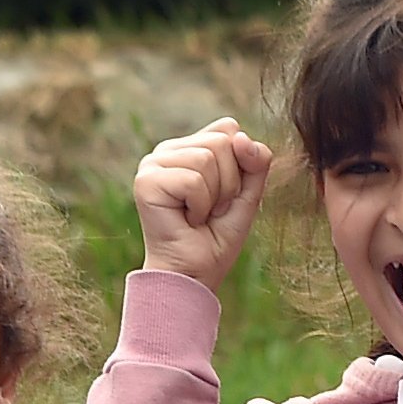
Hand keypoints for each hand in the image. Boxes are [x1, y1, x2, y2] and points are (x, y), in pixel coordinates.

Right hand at [134, 118, 274, 295]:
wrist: (194, 274)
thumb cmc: (216, 239)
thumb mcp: (247, 196)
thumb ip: (255, 163)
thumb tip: (242, 137)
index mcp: (189, 147)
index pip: (229, 129)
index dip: (240, 165)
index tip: (225, 195)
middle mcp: (167, 150)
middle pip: (221, 142)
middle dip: (229, 183)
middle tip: (212, 211)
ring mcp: (153, 164)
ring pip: (207, 158)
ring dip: (214, 197)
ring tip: (200, 216)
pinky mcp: (146, 181)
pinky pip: (193, 180)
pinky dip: (201, 206)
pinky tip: (187, 220)